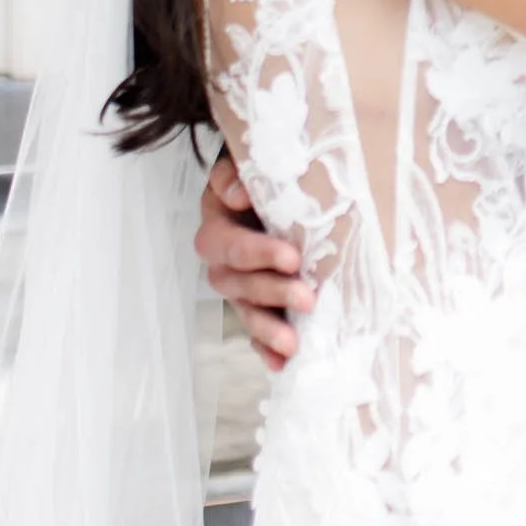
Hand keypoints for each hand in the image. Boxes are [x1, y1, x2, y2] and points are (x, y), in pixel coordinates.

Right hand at [195, 153, 311, 371]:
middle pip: (238, 284)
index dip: (259, 253)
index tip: (293, 257)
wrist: (271, 186)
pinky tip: (281, 365)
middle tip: (308, 297)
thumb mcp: (244, 160)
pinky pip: (255, 332)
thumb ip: (233, 171)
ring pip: (246, 311)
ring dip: (268, 329)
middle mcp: (221, 261)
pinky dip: (266, 349)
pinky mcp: (255, 305)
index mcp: (217, 223)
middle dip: (272, 292)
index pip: (231, 244)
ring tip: (293, 344)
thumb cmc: (263, 172)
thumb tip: (236, 193)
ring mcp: (237, 287)